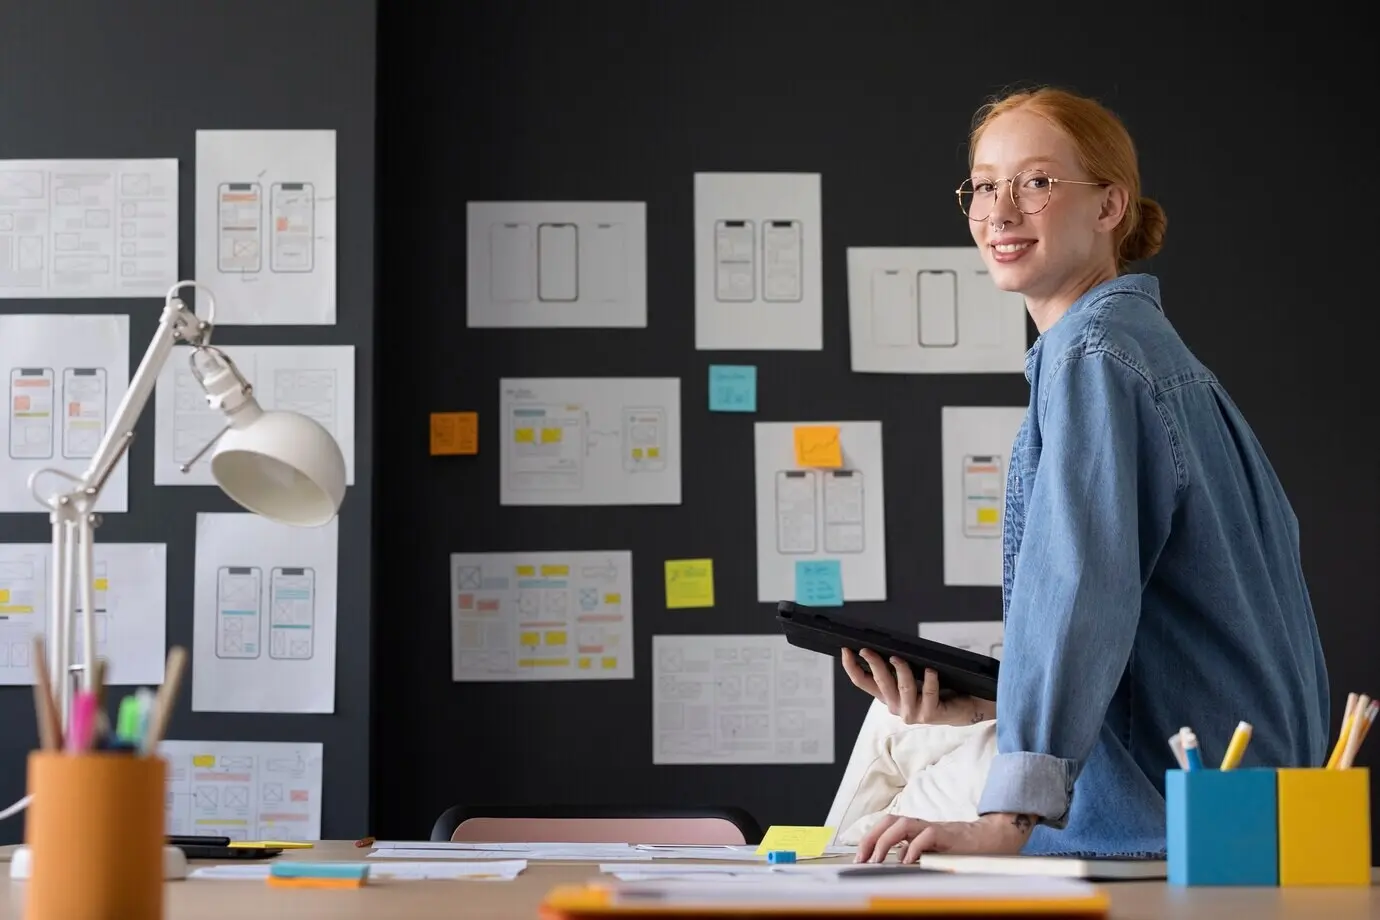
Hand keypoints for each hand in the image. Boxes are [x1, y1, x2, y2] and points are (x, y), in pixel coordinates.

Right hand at [841, 649, 993, 725]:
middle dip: (873, 665)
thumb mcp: (911, 675)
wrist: (963, 707)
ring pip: (903, 688)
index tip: (846, 650)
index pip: (863, 682)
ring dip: (901, 671)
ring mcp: (912, 713)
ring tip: (900, 658)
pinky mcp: (930, 715)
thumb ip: (896, 667)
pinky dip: (930, 681)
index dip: (851, 667)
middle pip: (880, 683)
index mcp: (888, 696)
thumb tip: (885, 645)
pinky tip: (932, 671)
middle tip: (868, 649)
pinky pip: (927, 694)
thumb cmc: (936, 688)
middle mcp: (896, 706)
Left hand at [855, 813, 1033, 863]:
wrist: (991, 840)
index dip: (870, 838)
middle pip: (889, 821)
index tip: (860, 857)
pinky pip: (926, 836)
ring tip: (877, 860)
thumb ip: (916, 853)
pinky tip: (907, 861)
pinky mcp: (947, 835)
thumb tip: (896, 862)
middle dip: (871, 838)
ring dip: (885, 841)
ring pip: (902, 825)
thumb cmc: (962, 848)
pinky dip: (913, 847)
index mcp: (917, 829)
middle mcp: (922, 826)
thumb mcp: (933, 852)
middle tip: (862, 859)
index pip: (887, 826)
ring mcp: (934, 829)